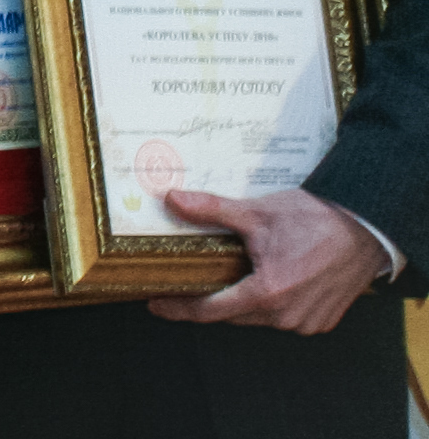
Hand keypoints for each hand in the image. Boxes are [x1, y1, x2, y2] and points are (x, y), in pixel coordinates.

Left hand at [147, 189, 390, 332]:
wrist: (365, 229)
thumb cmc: (313, 220)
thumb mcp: (257, 213)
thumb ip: (211, 210)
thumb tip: (172, 200)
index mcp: (267, 293)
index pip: (211, 310)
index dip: (180, 309)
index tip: (156, 305)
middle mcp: (286, 316)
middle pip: (233, 314)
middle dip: (209, 300)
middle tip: (186, 282)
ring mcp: (306, 322)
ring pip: (258, 317)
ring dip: (242, 300)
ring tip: (229, 276)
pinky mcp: (321, 321)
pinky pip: (284, 317)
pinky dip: (270, 304)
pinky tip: (265, 281)